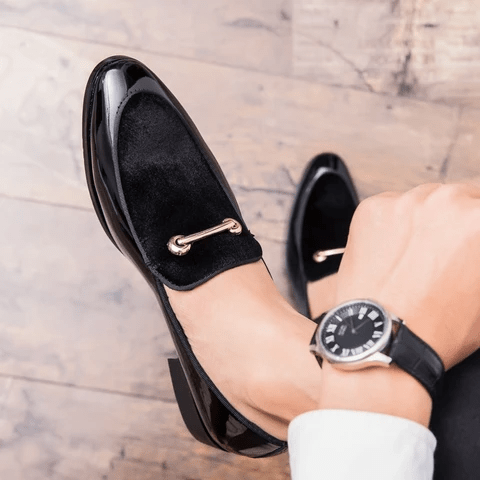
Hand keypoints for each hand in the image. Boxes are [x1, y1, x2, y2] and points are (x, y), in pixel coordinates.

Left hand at [336, 183, 479, 370]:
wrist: (382, 338)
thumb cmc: (439, 326)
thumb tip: (476, 245)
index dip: (477, 231)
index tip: (470, 241)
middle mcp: (445, 201)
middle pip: (461, 197)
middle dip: (458, 221)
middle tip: (448, 254)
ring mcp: (405, 202)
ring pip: (425, 200)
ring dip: (426, 221)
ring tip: (417, 258)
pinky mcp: (372, 209)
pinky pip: (391, 207)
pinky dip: (393, 224)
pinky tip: (394, 255)